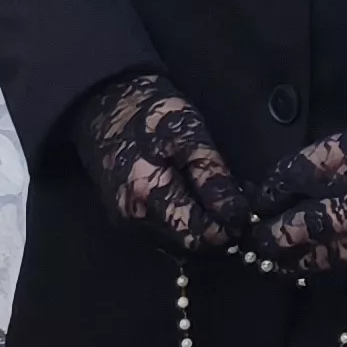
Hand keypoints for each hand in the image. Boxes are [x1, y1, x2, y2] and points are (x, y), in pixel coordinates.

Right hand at [68, 71, 253, 258]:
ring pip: (172, 243)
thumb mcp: (190, 135)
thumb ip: (213, 179)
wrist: (105, 100)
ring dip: (195, 228)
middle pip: (184, 245)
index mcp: (147, 195)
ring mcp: (123, 220)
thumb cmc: (149, 111)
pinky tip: (188, 199)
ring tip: (210, 199)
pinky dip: (178, 222)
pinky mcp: (121, 216)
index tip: (242, 215)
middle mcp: (131, 217)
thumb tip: (237, 216)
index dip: (224, 229)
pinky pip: (158, 233)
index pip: (196, 236)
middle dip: (212, 231)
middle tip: (231, 205)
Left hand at [248, 118, 346, 300]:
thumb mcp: (341, 147)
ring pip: (325, 285)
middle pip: (300, 269)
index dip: (261, 235)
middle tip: (267, 243)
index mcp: (341, 218)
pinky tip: (335, 261)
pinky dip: (340, 280)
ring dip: (307, 270)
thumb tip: (263, 194)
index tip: (250, 230)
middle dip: (279, 256)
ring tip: (297, 251)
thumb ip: (297, 171)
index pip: (283, 239)